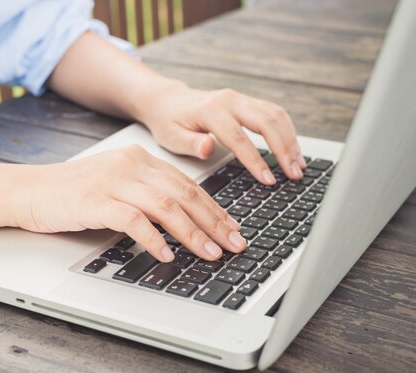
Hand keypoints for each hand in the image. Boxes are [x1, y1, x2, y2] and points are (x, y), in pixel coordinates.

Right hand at [16, 146, 247, 262]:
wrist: (29, 190)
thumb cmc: (72, 193)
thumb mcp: (115, 185)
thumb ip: (146, 196)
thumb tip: (181, 223)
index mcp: (139, 159)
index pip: (186, 184)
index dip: (214, 208)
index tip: (232, 228)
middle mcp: (131, 165)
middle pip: (184, 193)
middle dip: (214, 222)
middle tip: (234, 244)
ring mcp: (113, 181)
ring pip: (165, 205)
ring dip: (192, 233)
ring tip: (210, 253)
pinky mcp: (95, 201)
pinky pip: (133, 219)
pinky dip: (154, 239)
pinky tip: (166, 255)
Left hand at [136, 83, 306, 183]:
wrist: (168, 101)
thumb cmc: (169, 122)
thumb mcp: (171, 138)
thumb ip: (191, 144)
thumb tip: (208, 148)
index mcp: (210, 111)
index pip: (238, 138)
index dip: (255, 160)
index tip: (268, 180)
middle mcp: (229, 100)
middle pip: (266, 121)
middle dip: (284, 149)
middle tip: (294, 174)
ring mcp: (240, 98)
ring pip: (275, 115)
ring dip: (291, 140)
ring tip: (299, 165)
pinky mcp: (247, 101)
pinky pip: (274, 113)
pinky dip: (288, 131)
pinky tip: (293, 150)